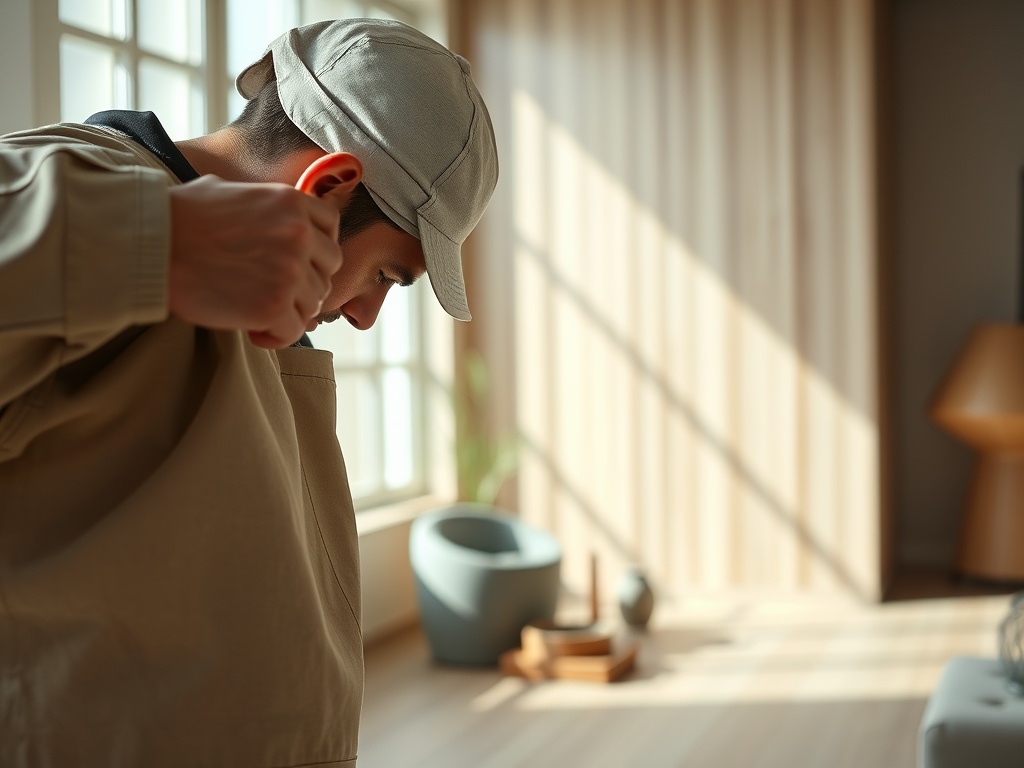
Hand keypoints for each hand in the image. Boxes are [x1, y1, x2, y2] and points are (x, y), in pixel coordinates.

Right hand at [167, 175, 341, 347]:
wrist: (149, 245)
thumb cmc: (177, 218)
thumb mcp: (225, 190)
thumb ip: (261, 204)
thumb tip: (271, 216)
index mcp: (290, 201)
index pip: (330, 228)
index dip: (315, 250)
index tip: (296, 263)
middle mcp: (298, 233)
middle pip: (327, 270)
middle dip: (305, 284)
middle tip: (274, 292)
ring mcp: (290, 271)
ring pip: (313, 303)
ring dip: (289, 311)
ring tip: (257, 310)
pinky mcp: (273, 305)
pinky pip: (294, 331)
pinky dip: (276, 336)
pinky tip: (253, 330)